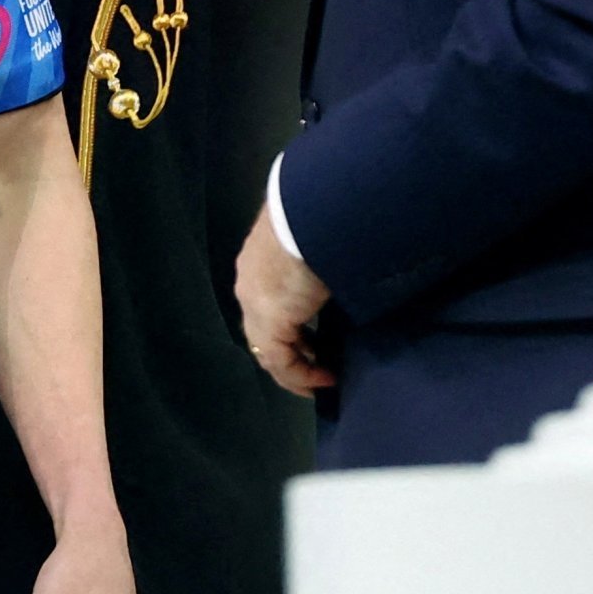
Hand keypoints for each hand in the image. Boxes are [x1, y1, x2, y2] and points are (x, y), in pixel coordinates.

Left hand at [236, 203, 334, 396]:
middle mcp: (250, 285)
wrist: (310, 213)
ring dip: (295, 368)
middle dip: (291, 350)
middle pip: (262, 330)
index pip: (266, 303)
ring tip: (321, 380)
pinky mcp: (268, 321)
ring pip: (268, 350)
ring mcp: (255, 304)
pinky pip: (280, 361)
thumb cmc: (322, 221)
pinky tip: (324, 380)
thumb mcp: (319, 242)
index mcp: (258, 262)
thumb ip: (321, 260)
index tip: (314, 339)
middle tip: (317, 364)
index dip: (288, 324)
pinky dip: (301, 375)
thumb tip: (342, 268)